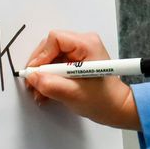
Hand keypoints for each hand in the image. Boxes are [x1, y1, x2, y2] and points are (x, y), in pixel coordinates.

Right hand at [23, 30, 140, 130]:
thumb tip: (32, 77)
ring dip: (43, 76)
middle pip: (50, 47)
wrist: (117, 109)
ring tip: (39, 93)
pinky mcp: (76, 61)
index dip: (41, 56)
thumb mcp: (74, 94)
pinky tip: (46, 92)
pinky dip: (49, 78)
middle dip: (40, 67)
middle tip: (33, 85)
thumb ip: (51, 85)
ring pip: (51, 57)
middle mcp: (83, 43)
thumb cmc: (104, 101)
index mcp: (87, 45)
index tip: (35, 74)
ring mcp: (80, 52)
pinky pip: (56, 65)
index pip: (55, 39)